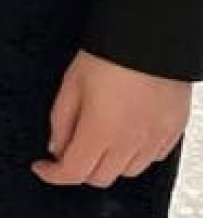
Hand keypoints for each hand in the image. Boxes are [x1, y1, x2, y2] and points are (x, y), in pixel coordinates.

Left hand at [33, 50, 190, 187]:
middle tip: (69, 151)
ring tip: (99, 141)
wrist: (153, 39)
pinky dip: (136, 155)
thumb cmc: (111, 55)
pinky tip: (126, 137)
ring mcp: (155, 138)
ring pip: (128, 172)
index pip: (73, 172)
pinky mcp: (174, 131)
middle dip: (79, 170)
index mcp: (100, 131)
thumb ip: (61, 121)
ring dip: (109, 164)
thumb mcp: (71, 85)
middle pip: (100, 178)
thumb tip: (57, 146)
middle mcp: (131, 141)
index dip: (52, 174)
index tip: (43, 166)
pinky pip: (153, 158)